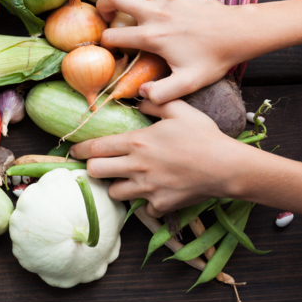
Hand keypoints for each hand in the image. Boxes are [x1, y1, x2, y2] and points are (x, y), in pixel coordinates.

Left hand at [72, 99, 245, 216]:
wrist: (227, 167)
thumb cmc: (203, 136)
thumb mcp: (179, 110)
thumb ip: (155, 101)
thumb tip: (140, 95)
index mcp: (136, 142)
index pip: (96, 148)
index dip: (81, 150)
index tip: (74, 151)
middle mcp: (136, 167)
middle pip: (95, 172)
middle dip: (92, 168)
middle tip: (98, 165)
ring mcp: (147, 188)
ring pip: (114, 193)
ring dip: (116, 186)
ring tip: (125, 179)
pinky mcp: (160, 205)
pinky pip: (143, 206)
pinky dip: (146, 201)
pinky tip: (155, 191)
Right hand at [96, 0, 243, 103]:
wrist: (238, 34)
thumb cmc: (213, 59)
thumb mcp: (188, 83)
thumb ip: (163, 93)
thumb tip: (141, 94)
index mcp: (152, 37)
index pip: (112, 36)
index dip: (106, 42)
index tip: (111, 45)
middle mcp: (154, 12)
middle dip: (103, 6)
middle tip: (107, 15)